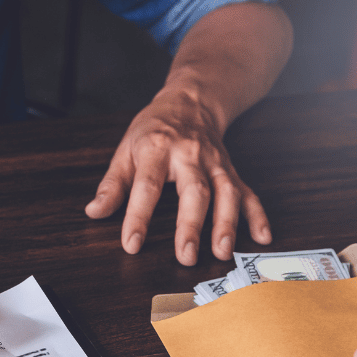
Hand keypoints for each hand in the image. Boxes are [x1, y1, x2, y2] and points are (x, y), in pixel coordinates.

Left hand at [84, 88, 271, 264]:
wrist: (191, 100)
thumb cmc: (153, 130)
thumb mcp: (125, 150)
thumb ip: (112, 185)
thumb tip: (94, 213)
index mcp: (157, 150)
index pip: (146, 186)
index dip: (137, 216)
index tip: (132, 244)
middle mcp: (190, 156)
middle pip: (194, 191)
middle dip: (191, 225)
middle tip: (186, 256)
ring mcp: (215, 164)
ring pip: (226, 193)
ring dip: (227, 224)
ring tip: (222, 252)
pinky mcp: (231, 171)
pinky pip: (248, 192)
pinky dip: (257, 215)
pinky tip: (262, 237)